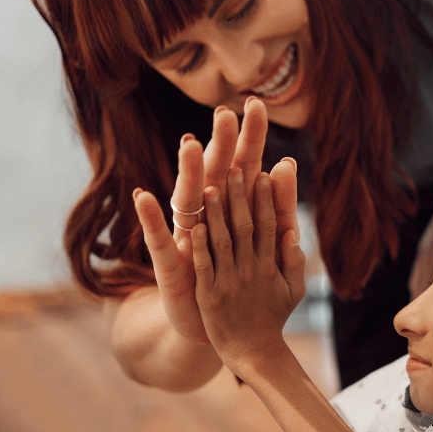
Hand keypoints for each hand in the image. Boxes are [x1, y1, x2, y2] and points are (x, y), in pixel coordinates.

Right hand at [132, 97, 268, 343]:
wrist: (213, 325)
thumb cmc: (237, 278)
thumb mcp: (264, 243)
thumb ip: (277, 208)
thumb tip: (288, 165)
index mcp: (232, 210)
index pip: (244, 167)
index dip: (250, 140)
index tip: (257, 105)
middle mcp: (205, 216)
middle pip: (214, 174)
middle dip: (220, 145)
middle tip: (226, 112)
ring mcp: (186, 237)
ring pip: (187, 200)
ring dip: (187, 174)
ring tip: (190, 145)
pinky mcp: (170, 264)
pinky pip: (159, 240)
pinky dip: (150, 220)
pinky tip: (144, 197)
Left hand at [192, 160, 305, 373]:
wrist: (252, 352)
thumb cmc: (272, 317)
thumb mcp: (293, 290)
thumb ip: (293, 260)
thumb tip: (293, 231)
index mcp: (271, 266)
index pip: (271, 225)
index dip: (267, 199)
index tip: (265, 174)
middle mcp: (252, 270)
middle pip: (247, 227)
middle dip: (242, 196)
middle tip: (238, 166)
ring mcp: (230, 283)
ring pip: (223, 242)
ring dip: (218, 214)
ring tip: (213, 186)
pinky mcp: (210, 296)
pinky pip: (205, 267)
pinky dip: (200, 247)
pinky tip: (195, 226)